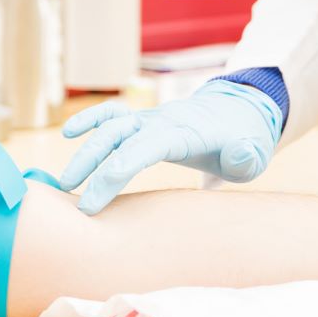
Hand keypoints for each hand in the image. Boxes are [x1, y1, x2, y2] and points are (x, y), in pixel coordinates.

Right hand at [58, 81, 282, 214]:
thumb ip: (246, 157)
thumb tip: (239, 154)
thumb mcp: (253, 155)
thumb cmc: (243, 143)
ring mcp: (149, 118)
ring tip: (63, 183)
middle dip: (92, 167)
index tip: (94, 201)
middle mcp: (160, 121)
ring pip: (109, 127)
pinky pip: (112, 113)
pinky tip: (68, 133)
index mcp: (184, 132)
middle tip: (74, 203)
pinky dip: (90, 118)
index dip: (116, 171)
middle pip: (118, 137)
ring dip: (85, 151)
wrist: (239, 115)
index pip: (144, 148)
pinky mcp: (142, 120)